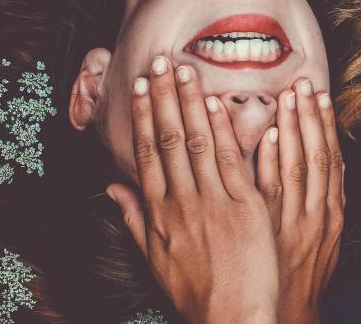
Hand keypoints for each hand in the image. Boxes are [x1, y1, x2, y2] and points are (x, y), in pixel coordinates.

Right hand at [106, 57, 277, 322]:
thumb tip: (114, 188)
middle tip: (160, 61)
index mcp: (161, 213)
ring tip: (185, 69)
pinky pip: (233, 161)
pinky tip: (218, 103)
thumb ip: (135, 219)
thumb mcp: (156, 259)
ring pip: (199, 142)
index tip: (142, 87)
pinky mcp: (247, 207)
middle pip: (169, 139)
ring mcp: (215, 202)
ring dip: (191, 103)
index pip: (148, 153)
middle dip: (164, 97)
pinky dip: (224, 131)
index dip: (144, 116)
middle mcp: (184, 202)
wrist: (234, 316)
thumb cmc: (198, 292)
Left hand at [259, 79, 345, 322]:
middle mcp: (317, 215)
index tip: (320, 94)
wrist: (283, 314)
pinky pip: (271, 192)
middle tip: (303, 81)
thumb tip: (326, 162)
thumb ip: (323, 199)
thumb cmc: (300, 275)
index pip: (331, 159)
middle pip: (317, 156)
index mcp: (331, 213)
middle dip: (310, 117)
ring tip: (287, 96)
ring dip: (291, 130)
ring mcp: (293, 223)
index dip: (326, 125)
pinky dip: (270, 163)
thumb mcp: (322, 238)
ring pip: (296, 168)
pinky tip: (264, 137)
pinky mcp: (269, 234)